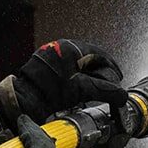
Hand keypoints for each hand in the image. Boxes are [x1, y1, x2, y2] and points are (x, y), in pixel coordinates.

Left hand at [0, 39, 126, 124]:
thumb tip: (121, 95)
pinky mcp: (47, 67)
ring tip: (95, 90)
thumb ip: (105, 91)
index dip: (111, 66)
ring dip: (89, 77)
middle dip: (101, 73)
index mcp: (70, 48)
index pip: (99, 53)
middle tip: (109, 85)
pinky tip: (80, 90)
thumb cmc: (49, 92)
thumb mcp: (82, 90)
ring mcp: (52, 56)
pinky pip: (68, 70)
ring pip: (78, 65)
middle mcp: (60, 48)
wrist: (26, 99)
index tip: (118, 76)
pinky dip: (77, 79)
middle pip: (89, 59)